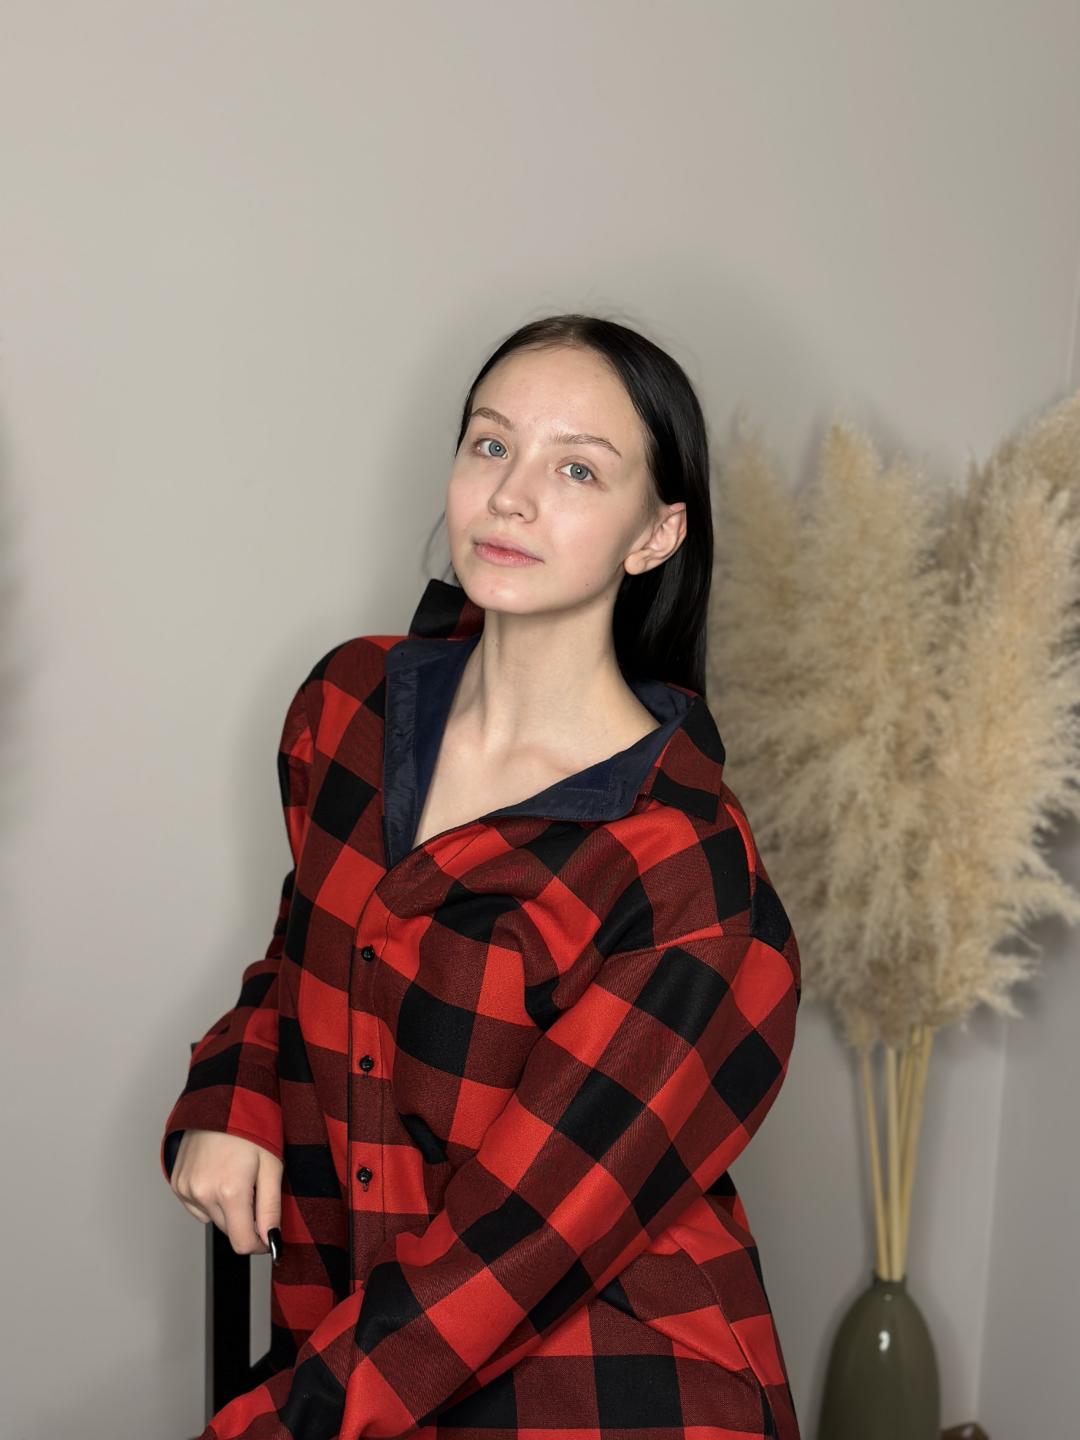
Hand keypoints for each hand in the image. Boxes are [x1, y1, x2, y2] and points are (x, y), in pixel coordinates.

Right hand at [169, 1129, 282, 1256]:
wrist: (221, 1099)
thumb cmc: (250, 1127)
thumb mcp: (272, 1165)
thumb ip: (271, 1208)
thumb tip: (272, 1240)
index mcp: (230, 1191)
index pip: (242, 1243)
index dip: (260, 1244)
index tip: (269, 1237)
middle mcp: (203, 1193)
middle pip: (228, 1231)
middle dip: (245, 1220)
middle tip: (256, 1190)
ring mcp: (187, 1188)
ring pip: (213, 1218)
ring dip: (227, 1208)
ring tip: (236, 1176)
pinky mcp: (177, 1183)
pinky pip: (197, 1206)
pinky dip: (210, 1199)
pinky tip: (219, 1175)